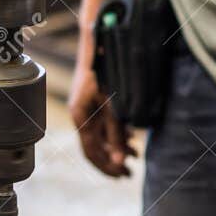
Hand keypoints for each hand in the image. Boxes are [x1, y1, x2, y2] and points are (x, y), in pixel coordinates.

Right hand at [68, 60, 135, 177]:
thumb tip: (119, 160)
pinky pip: (105, 123)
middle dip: (114, 159)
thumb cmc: (106, 69)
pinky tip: (131, 136)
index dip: (106, 166)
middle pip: (96, 146)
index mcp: (80, 117)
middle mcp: (81, 114)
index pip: (91, 152)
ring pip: (102, 134)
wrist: (100, 41)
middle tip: (130, 172)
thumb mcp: (114, 106)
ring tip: (135, 154)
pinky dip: (118, 132)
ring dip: (118, 145)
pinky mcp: (95, 100)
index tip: (121, 175)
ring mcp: (88, 107)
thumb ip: (116, 134)